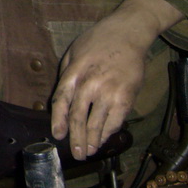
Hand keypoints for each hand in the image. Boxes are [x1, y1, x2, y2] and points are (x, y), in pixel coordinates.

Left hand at [50, 0, 182, 159]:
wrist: (129, 33)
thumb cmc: (98, 41)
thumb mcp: (73, 52)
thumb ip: (66, 75)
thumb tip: (61, 101)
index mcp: (74, 72)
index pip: (61, 101)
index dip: (58, 120)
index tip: (58, 135)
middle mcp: (90, 84)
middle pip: (78, 117)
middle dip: (75, 138)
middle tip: (76, 153)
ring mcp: (109, 91)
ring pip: (97, 123)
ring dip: (92, 141)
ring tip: (88, 151)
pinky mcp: (127, 97)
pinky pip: (115, 120)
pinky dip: (109, 132)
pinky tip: (104, 139)